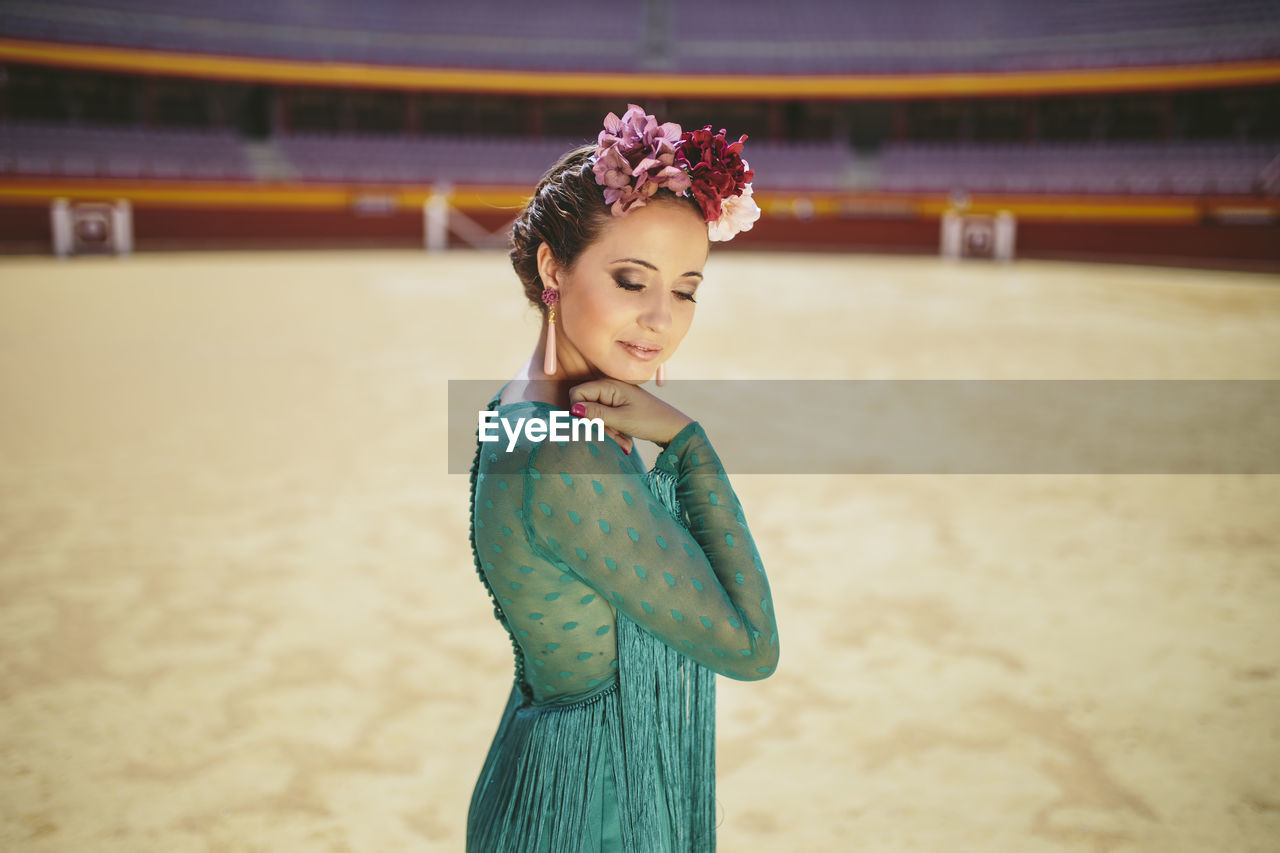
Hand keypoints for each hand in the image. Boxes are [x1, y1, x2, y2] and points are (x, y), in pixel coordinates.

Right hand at [569, 378, 692, 454]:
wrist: (673, 428)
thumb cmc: (651, 421)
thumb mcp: (622, 419)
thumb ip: (596, 413)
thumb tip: (574, 409)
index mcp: (609, 385)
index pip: (577, 393)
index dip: (578, 410)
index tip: (590, 426)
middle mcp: (609, 388)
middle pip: (586, 405)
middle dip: (596, 425)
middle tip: (613, 438)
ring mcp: (614, 398)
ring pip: (595, 416)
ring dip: (606, 432)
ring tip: (623, 443)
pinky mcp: (618, 408)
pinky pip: (606, 420)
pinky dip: (612, 432)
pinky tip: (624, 441)